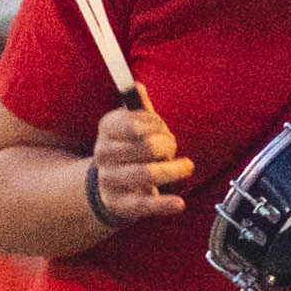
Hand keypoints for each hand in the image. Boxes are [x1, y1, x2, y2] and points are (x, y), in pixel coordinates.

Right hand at [82, 101, 190, 225]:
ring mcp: (112, 180)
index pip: (136, 123)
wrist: (107, 186)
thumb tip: (138, 86)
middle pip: (148, 146)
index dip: (156, 124)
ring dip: (173, 169)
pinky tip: (179, 204)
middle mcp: (104, 154)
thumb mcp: (129, 125)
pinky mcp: (122, 205)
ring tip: (185, 166)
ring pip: (148, 174)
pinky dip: (164, 205)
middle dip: (168, 145)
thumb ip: (138, 109)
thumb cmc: (128, 149)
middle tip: (171, 147)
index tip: (162, 127)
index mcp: (107, 129)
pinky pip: (145, 205)